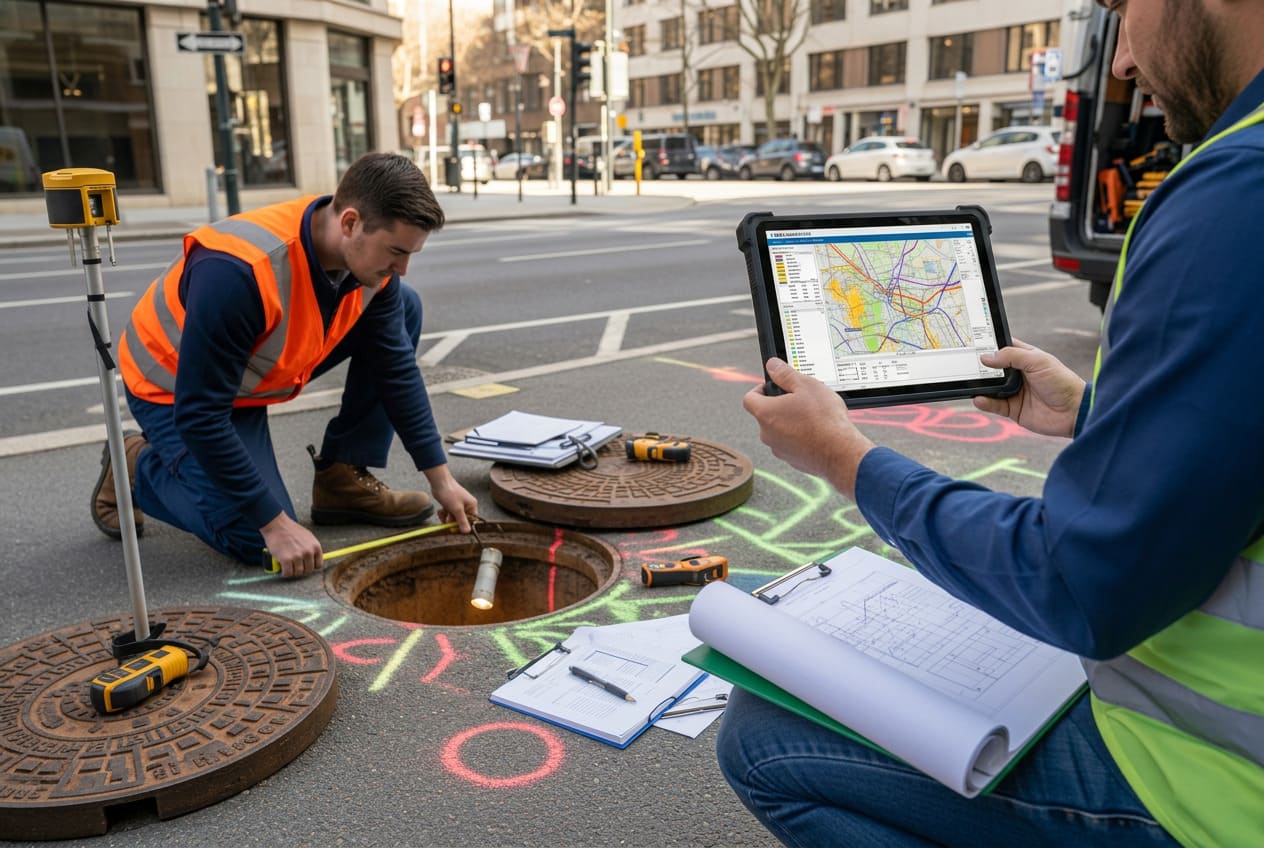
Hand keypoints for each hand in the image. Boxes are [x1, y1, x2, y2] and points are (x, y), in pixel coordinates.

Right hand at [260, 511, 322, 577]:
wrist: (277, 525)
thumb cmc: (291, 530)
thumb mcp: (308, 537)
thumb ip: (311, 548)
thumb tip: (313, 559)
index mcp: (315, 546)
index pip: (318, 565)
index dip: (310, 566)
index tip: (304, 565)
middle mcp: (308, 552)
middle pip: (308, 570)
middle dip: (301, 569)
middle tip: (294, 564)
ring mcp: (297, 556)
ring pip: (298, 573)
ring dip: (292, 570)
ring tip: (288, 564)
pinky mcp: (286, 559)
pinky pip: (287, 573)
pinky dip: (284, 572)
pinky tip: (282, 567)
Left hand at [424, 466, 477, 532]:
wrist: (439, 482)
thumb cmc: (450, 493)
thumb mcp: (457, 509)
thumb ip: (462, 521)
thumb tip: (467, 532)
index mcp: (472, 505)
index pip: (471, 520)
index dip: (464, 525)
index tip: (456, 528)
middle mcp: (466, 505)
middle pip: (461, 520)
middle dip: (453, 521)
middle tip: (447, 520)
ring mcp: (458, 505)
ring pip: (453, 518)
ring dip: (447, 518)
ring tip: (443, 513)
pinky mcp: (450, 504)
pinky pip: (448, 513)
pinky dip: (444, 514)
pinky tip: (440, 510)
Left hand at [743, 358, 874, 498]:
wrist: (841, 453)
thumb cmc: (824, 419)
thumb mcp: (806, 386)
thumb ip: (785, 374)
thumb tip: (772, 366)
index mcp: (765, 413)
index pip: (749, 398)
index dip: (760, 389)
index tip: (774, 386)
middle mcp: (767, 434)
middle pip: (765, 414)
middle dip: (780, 405)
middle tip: (800, 399)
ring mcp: (779, 449)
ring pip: (779, 430)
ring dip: (790, 421)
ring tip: (812, 416)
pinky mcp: (792, 460)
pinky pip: (791, 443)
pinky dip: (800, 437)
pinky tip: (818, 432)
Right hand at [973, 340, 1085, 437]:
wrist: (1074, 411)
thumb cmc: (1062, 382)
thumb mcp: (1038, 361)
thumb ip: (1012, 357)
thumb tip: (986, 357)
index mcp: (1025, 358)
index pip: (1003, 348)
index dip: (989, 346)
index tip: (973, 343)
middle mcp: (1017, 375)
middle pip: (992, 369)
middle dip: (980, 367)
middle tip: (966, 364)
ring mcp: (1014, 392)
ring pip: (990, 387)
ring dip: (980, 385)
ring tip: (970, 382)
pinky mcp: (1012, 410)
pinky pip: (993, 405)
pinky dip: (985, 402)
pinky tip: (979, 398)